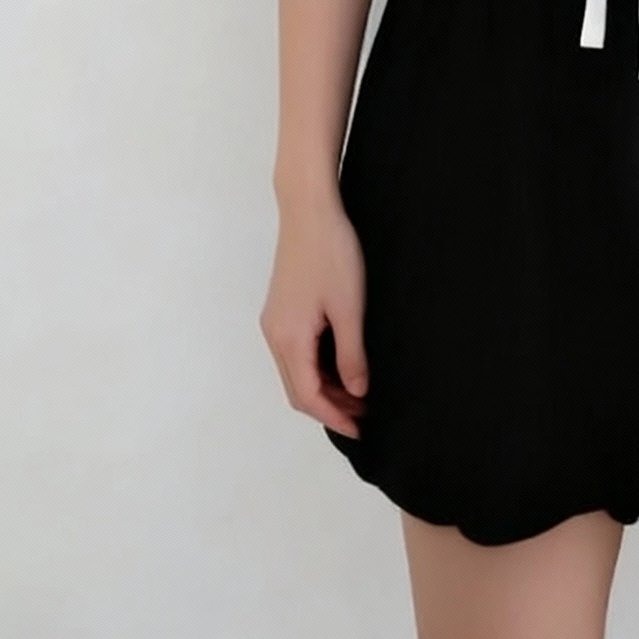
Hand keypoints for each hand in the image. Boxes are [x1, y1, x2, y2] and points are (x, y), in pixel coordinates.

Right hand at [260, 193, 369, 437]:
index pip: (308, 397)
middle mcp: (274, 335)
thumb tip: (356, 392)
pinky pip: (295, 352)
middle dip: (329, 407)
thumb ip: (352, 354)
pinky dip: (316, 367)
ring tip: (357, 392)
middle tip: (365, 414)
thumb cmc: (332, 253)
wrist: (309, 209)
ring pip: (296, 371)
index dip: (335, 417)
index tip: (361, 429)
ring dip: (323, 387)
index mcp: (288, 339)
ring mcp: (274, 321)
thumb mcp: (350, 307)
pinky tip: (341, 363)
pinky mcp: (281, 308)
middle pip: (298, 389)